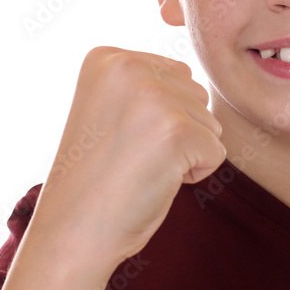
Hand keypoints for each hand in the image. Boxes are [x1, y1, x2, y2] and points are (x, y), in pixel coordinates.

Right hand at [31, 46, 225, 265]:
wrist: (73, 232)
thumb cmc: (96, 177)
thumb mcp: (111, 107)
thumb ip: (146, 84)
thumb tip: (193, 77)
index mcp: (107, 58)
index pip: (174, 75)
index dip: (157, 116)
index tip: (117, 138)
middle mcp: (128, 67)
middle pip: (195, 94)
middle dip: (176, 131)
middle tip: (130, 156)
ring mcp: (153, 97)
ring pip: (209, 121)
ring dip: (185, 152)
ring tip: (140, 168)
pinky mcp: (177, 132)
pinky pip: (216, 150)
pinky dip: (195, 174)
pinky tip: (155, 181)